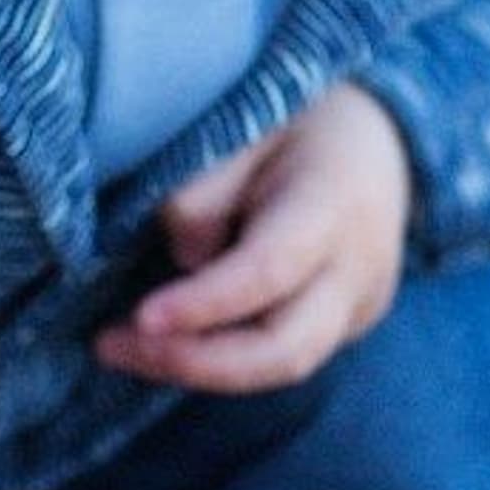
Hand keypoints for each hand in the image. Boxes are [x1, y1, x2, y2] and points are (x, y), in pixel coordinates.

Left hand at [94, 82, 411, 392]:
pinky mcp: (346, 326)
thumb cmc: (297, 121)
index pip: (270, 271)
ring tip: (122, 348)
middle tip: (111, 345)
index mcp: (337, 204)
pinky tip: (168, 341)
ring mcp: (360, 304)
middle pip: (283, 349)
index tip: (140, 318)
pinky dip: (221, 357)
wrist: (378, 137)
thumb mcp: (245, 122)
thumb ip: (207, 189)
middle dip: (193, 361)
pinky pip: (281, 356)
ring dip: (197, 368)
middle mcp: (360, 268)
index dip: (203, 304)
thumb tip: (184, 265)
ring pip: (282, 367)